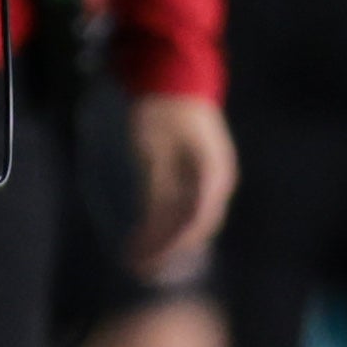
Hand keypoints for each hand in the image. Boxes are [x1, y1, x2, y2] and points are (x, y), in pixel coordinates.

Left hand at [121, 90, 236, 273]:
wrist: (172, 78)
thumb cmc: (164, 109)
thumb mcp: (155, 147)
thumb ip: (158, 184)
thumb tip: (155, 222)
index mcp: (212, 174)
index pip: (197, 220)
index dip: (175, 243)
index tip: (154, 259)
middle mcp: (213, 183)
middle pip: (191, 227)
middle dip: (166, 250)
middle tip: (139, 268)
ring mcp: (201, 182)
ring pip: (181, 222)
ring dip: (159, 242)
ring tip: (133, 260)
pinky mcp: (186, 180)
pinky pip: (174, 209)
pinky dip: (156, 226)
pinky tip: (138, 239)